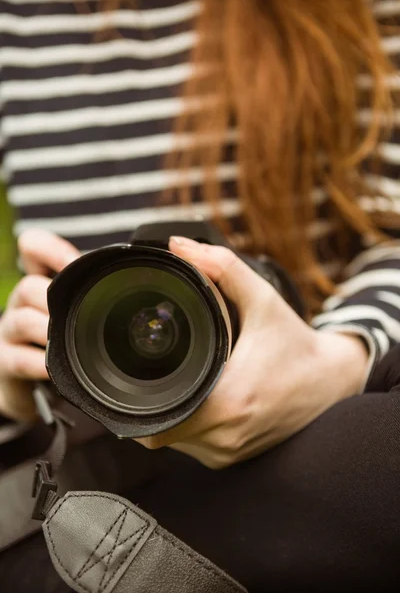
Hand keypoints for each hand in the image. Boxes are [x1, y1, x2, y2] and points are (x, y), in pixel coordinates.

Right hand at [0, 230, 79, 420]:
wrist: (35, 387)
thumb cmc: (65, 341)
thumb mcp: (80, 311)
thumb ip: (98, 291)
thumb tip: (144, 272)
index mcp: (42, 281)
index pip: (33, 247)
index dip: (50, 248)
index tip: (75, 262)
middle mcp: (22, 302)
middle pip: (28, 286)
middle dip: (55, 299)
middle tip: (81, 313)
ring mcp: (11, 332)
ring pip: (22, 320)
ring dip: (47, 331)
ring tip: (69, 341)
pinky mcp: (7, 363)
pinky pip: (19, 359)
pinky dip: (40, 364)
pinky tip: (54, 369)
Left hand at [135, 237, 368, 468]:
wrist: (332, 382)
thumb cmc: (296, 344)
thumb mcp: (262, 300)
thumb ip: (222, 268)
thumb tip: (179, 246)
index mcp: (228, 402)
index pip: (155, 422)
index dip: (136, 403)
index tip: (135, 377)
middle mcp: (226, 436)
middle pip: (159, 433)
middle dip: (151, 402)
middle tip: (157, 372)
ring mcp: (230, 452)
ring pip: (175, 442)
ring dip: (169, 414)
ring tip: (182, 382)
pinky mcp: (235, 457)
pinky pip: (194, 446)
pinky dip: (188, 425)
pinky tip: (198, 399)